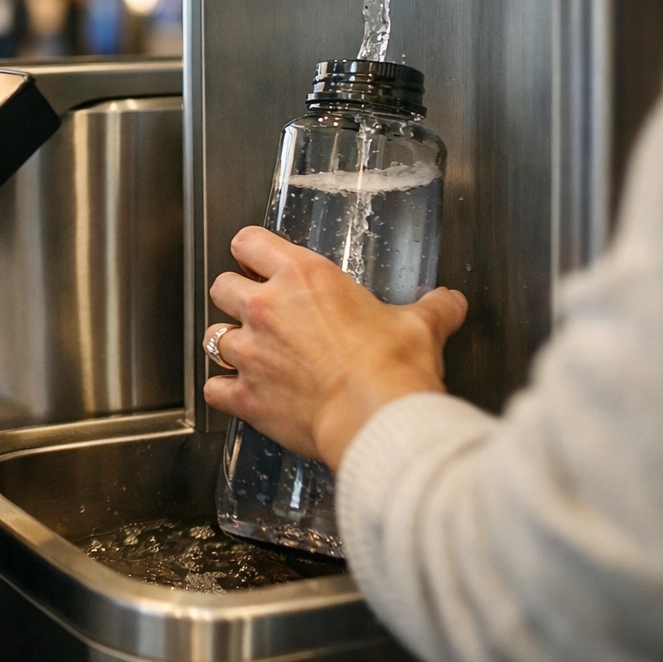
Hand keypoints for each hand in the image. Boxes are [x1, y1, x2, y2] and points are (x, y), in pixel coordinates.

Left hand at [203, 226, 467, 469]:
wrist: (377, 418)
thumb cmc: (395, 368)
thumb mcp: (421, 326)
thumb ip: (433, 309)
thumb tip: (450, 303)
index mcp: (304, 277)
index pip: (250, 242)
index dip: (251, 251)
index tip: (257, 262)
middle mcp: (267, 309)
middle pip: (221, 287)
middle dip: (235, 296)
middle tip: (257, 311)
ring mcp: (250, 353)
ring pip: (212, 336)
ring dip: (229, 344)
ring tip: (250, 354)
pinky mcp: (245, 396)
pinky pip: (214, 389)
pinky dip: (224, 392)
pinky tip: (239, 395)